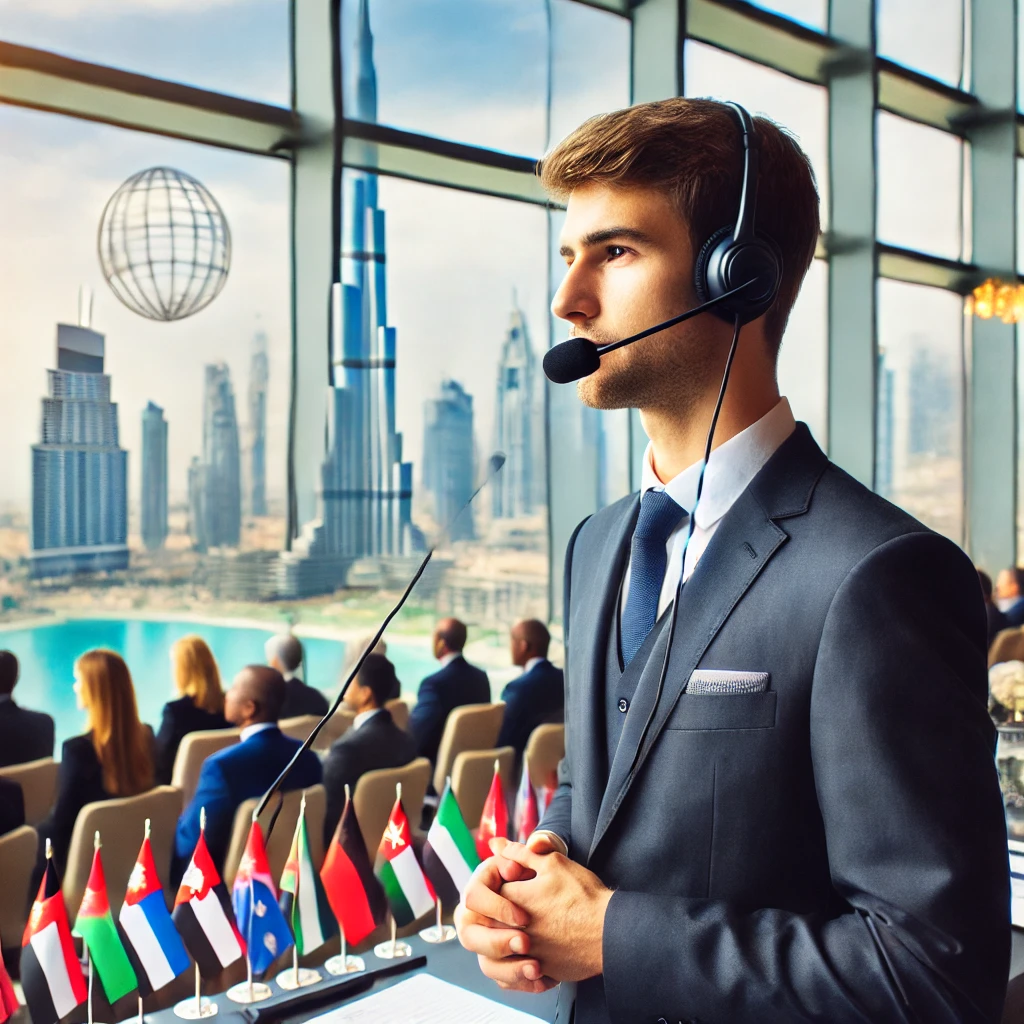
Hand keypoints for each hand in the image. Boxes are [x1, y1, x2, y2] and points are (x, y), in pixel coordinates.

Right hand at [454, 836, 559, 993]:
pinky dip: (524, 984)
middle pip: (470, 937)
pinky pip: (505, 982)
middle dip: (498, 942)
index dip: (497, 908)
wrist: (565, 904)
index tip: (524, 917)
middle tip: (526, 943)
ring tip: (537, 969)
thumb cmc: (546, 875)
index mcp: (481, 889)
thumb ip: (533, 848)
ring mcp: (488, 944)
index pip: (473, 897)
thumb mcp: (544, 859)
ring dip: (511, 970)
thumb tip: (515, 846)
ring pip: (486, 965)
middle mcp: (476, 918)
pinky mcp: (503, 965)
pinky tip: (546, 979)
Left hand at [497, 840, 612, 982]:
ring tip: (530, 928)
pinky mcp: (540, 972)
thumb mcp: (552, 863)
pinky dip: (523, 963)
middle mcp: (514, 929)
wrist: (610, 931)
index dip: (503, 884)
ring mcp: (526, 953)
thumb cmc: (583, 894)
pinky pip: (518, 973)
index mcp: (513, 900)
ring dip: (510, 938)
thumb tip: (495, 843)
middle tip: (526, 907)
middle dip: (502, 912)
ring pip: (503, 949)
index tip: (519, 883)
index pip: (490, 891)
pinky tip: (537, 952)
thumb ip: (520, 853)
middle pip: (492, 921)